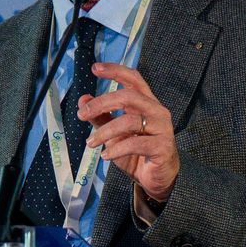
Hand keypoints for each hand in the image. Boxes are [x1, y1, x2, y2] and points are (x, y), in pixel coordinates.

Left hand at [79, 61, 177, 205]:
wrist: (156, 178)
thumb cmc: (137, 153)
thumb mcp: (114, 134)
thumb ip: (100, 117)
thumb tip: (82, 100)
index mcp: (146, 102)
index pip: (133, 79)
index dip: (115, 71)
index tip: (95, 68)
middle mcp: (156, 111)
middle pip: (128, 96)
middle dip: (102, 103)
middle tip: (82, 114)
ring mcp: (162, 128)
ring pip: (129, 121)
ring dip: (105, 132)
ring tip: (90, 143)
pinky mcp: (163, 146)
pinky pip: (136, 143)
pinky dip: (116, 149)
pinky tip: (105, 156)